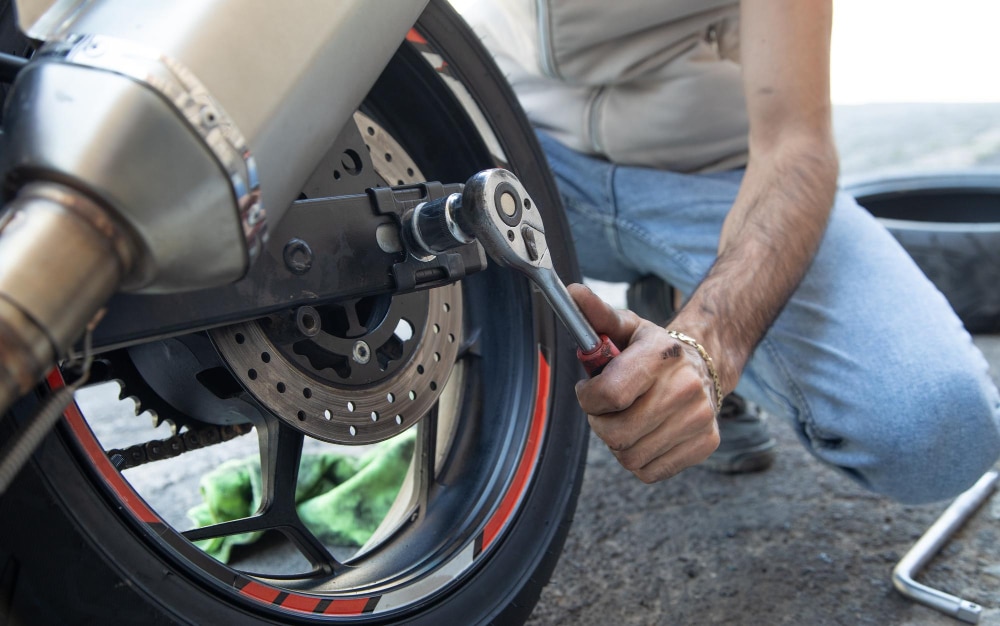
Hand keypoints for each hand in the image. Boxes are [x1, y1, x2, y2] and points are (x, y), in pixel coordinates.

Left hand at [569, 283, 720, 482]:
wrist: (704, 366)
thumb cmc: (651, 350)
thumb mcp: (626, 327)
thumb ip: (596, 315)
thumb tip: (573, 293)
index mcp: (662, 354)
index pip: (610, 395)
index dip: (588, 399)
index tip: (589, 392)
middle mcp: (686, 387)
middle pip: (617, 434)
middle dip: (601, 424)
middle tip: (606, 410)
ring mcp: (699, 418)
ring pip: (631, 457)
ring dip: (619, 443)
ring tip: (627, 420)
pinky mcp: (706, 443)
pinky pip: (650, 472)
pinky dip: (639, 460)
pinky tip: (645, 435)